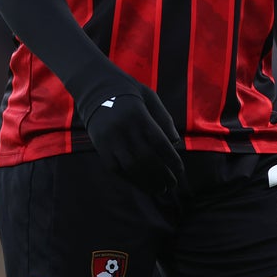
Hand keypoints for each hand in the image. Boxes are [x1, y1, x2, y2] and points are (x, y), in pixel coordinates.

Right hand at [75, 78, 184, 194]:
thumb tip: (176, 142)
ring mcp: (111, 139)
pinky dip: (130, 179)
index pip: (160, 143)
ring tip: (160, 189)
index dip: (171, 159)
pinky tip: (142, 185)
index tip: (180, 170)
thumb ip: (164, 118)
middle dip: (162, 174)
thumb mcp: (150, 98)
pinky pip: (116, 169)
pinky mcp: (101, 147)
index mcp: (140, 116)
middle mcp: (125, 129)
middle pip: (147, 158)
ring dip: (147, 181)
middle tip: (172, 184)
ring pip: (132, 167)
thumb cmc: (129, 92)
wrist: (96, 88)